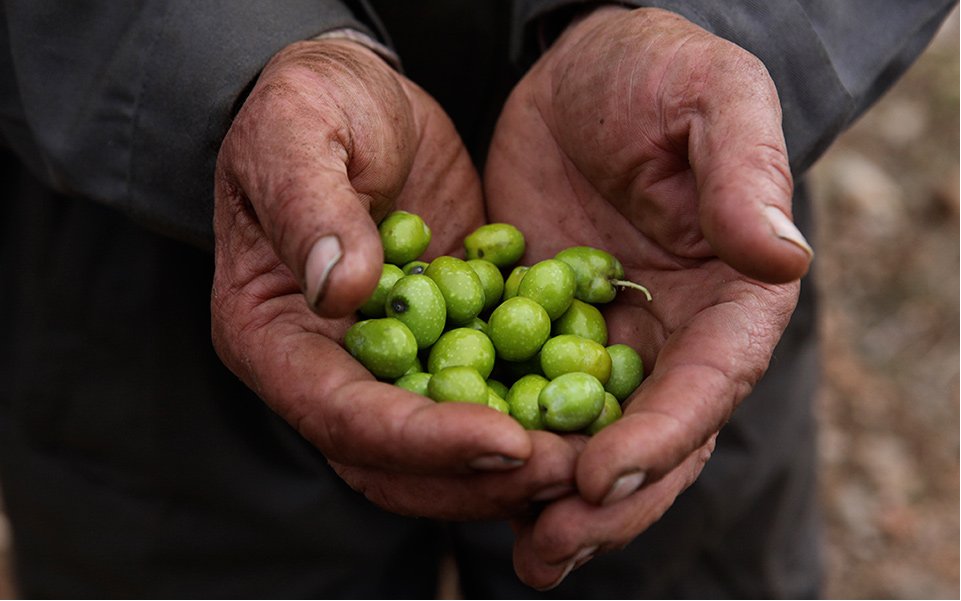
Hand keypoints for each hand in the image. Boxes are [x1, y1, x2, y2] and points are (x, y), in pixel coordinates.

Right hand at [210, 39, 576, 519]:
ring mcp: (389, 366)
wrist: (360, 101)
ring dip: (514, 468)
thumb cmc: (313, 106)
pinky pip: (487, 400)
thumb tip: (343, 290)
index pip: (341, 414)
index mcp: (273, 335)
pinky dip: (536, 418)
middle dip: (478, 476)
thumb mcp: (297, 131)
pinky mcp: (444, 346)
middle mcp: (327, 371)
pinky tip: (600, 417)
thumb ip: (310, 205)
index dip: (422, 439)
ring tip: (593, 458)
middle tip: (567, 469)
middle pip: (393, 463)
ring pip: (443, 455)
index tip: (506, 439)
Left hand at [484, 7, 812, 587]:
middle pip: (653, 439)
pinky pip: (526, 403)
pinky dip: (506, 450)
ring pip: (590, 441)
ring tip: (522, 553)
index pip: (707, 381)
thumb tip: (781, 258)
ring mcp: (606, 342)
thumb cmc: (656, 70)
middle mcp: (673, 336)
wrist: (578, 67)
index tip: (602, 472)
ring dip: (557, 504)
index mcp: (729, 295)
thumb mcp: (709, 95)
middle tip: (551, 547)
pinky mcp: (541, 333)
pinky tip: (468, 484)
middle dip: (608, 500)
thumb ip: (744, 171)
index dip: (662, 435)